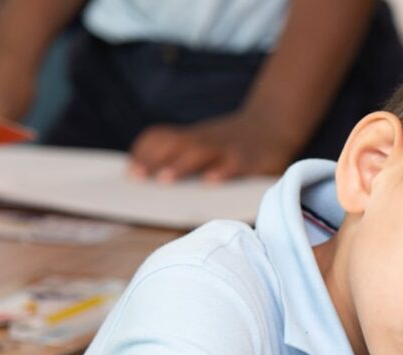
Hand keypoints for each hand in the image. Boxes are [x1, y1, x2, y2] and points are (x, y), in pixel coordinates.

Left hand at [128, 111, 295, 182]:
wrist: (273, 124)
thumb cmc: (233, 141)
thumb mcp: (205, 141)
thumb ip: (182, 153)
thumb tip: (147, 175)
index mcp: (193, 137)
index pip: (162, 137)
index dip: (144, 151)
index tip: (129, 170)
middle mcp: (207, 140)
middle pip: (176, 145)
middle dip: (154, 159)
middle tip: (137, 178)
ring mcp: (228, 148)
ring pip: (201, 152)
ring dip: (181, 165)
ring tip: (164, 180)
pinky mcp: (250, 159)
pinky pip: (235, 164)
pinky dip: (222, 171)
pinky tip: (210, 182)